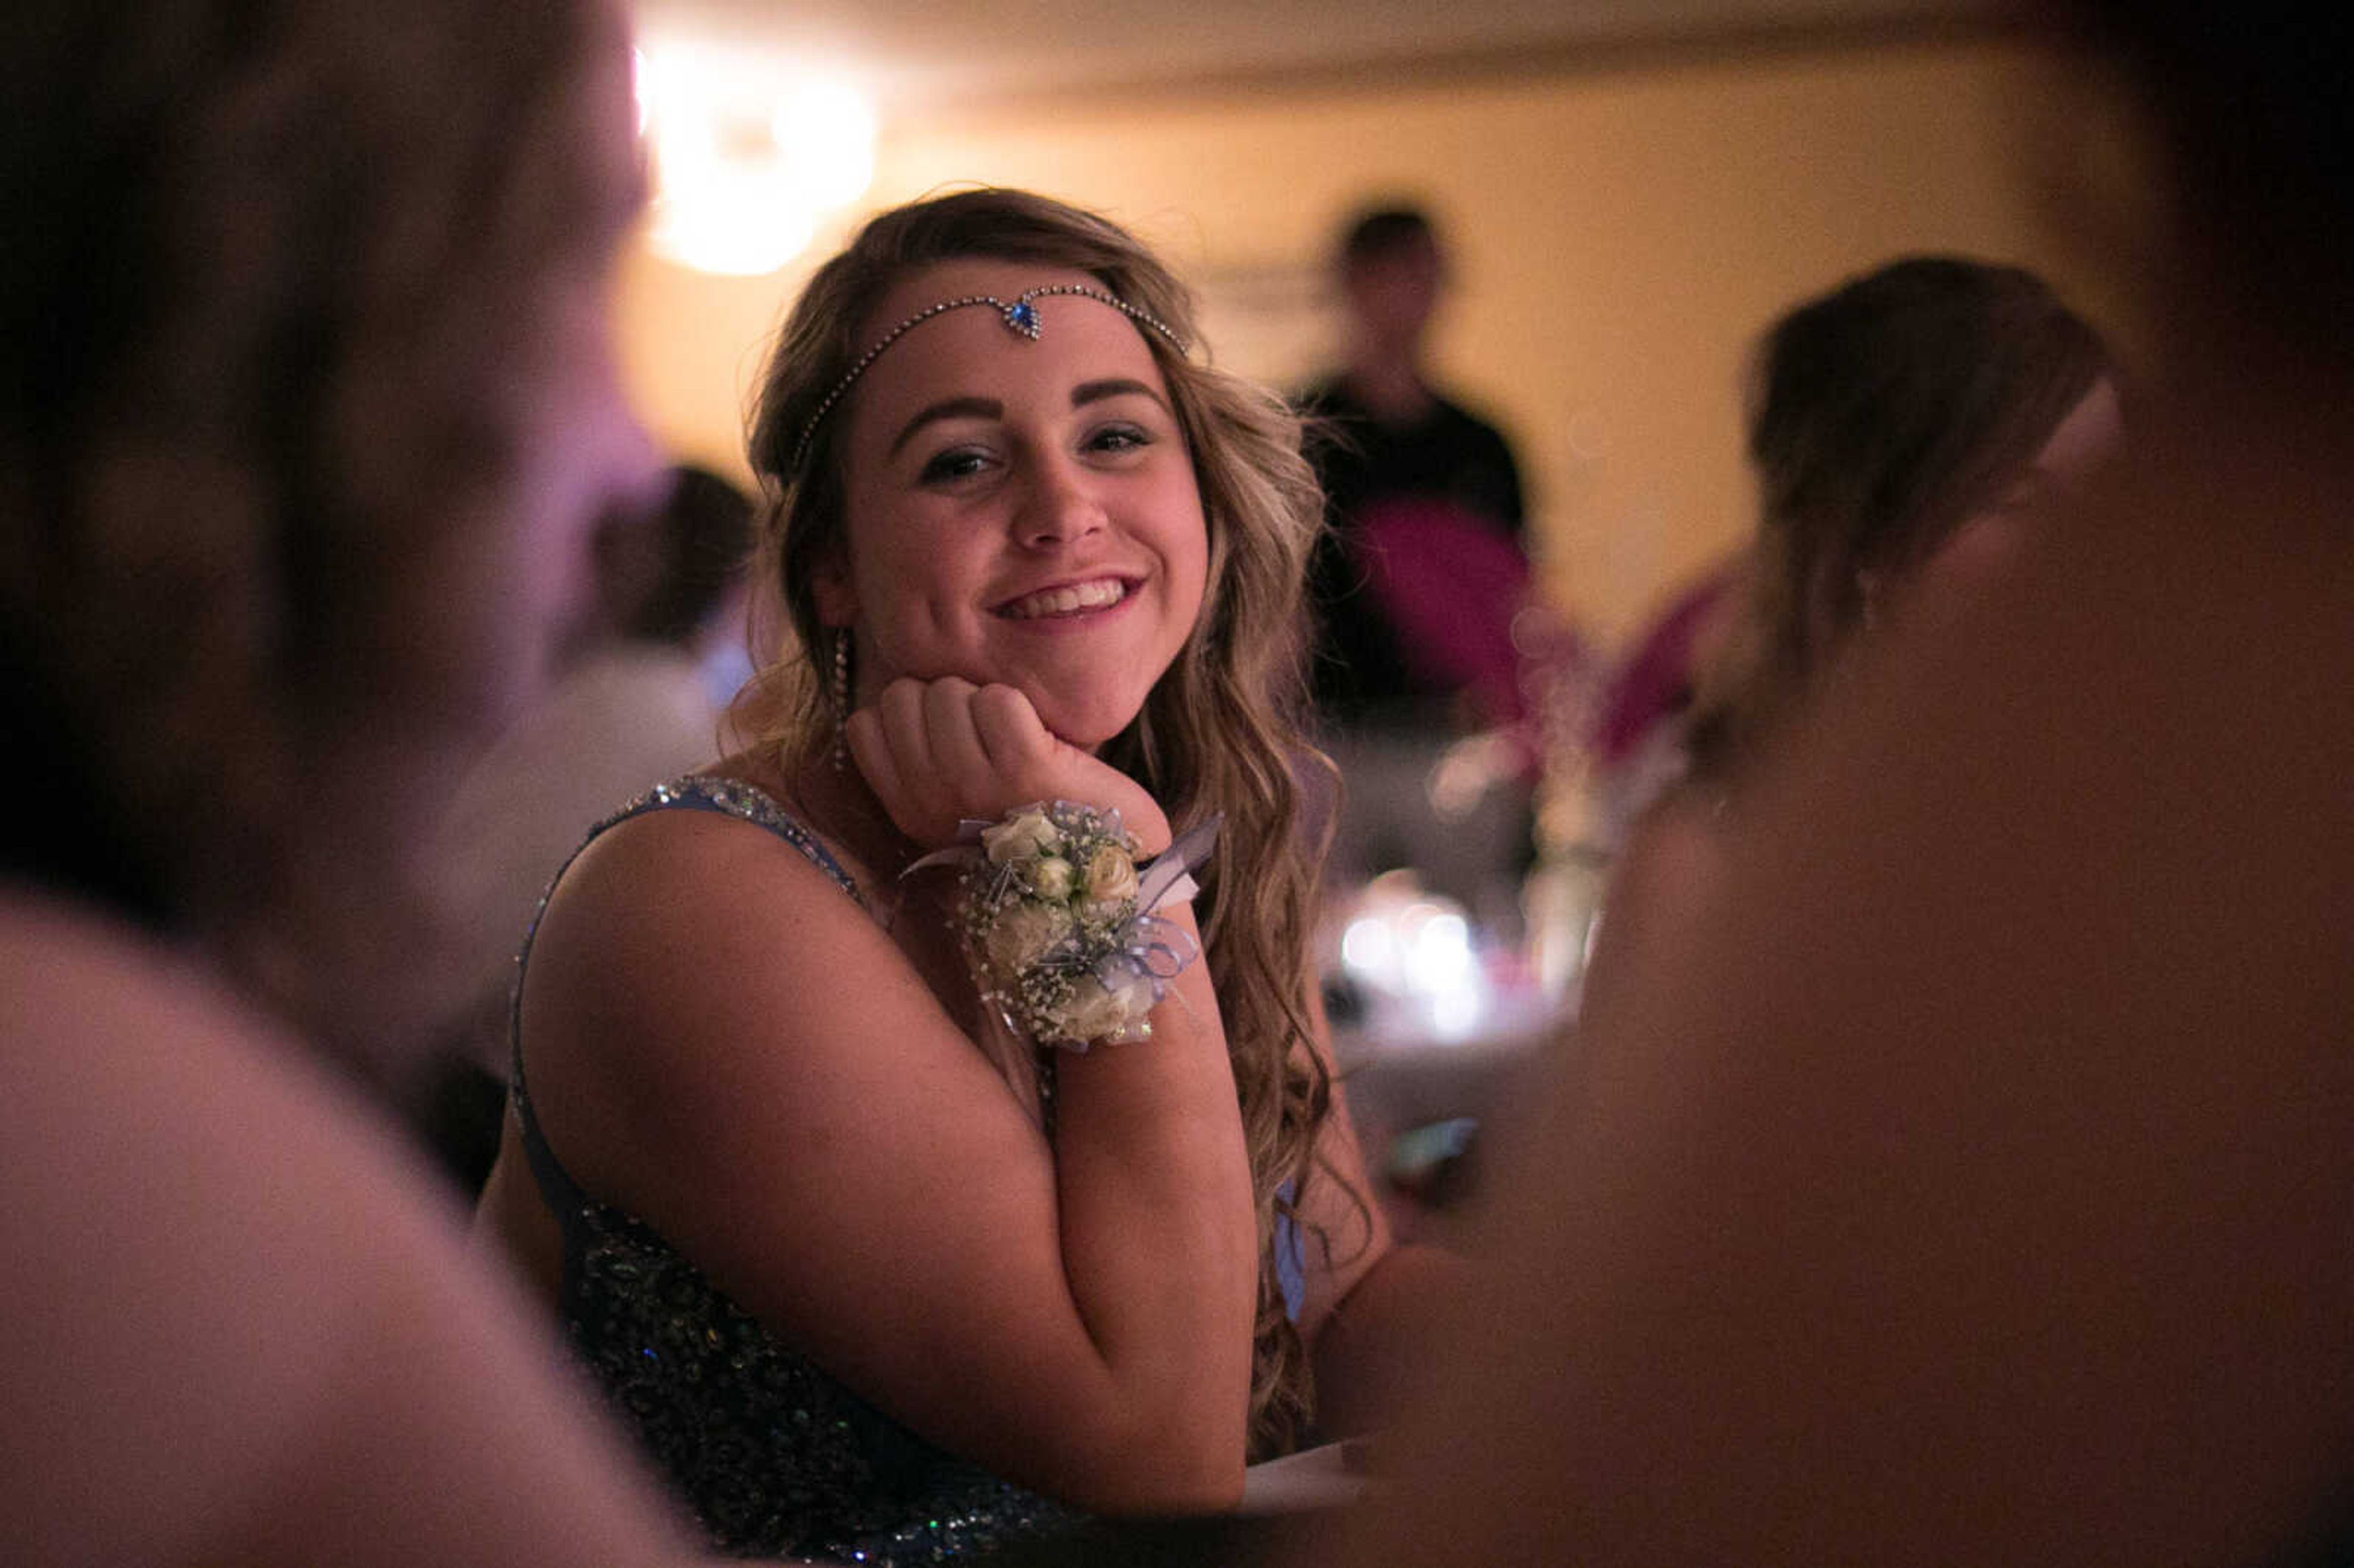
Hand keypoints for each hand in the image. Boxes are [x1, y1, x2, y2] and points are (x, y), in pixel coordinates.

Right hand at [846, 678, 1170, 852]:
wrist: (1099, 861)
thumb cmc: (1026, 821)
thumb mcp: (951, 807)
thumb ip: (913, 761)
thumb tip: (881, 711)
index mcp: (907, 808)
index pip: (864, 725)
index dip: (905, 713)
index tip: (941, 732)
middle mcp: (930, 798)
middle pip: (904, 697)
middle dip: (943, 698)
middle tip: (980, 732)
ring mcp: (974, 784)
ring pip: (948, 692)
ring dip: (980, 699)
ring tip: (1007, 736)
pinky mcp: (1024, 766)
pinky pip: (998, 700)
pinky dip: (1017, 705)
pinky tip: (1034, 738)